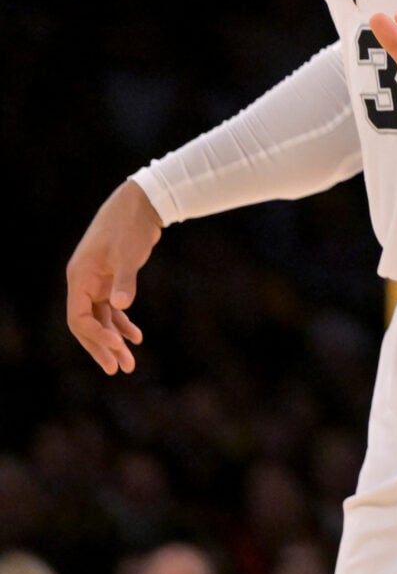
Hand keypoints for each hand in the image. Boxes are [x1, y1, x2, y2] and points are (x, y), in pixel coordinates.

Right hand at [65, 180, 162, 374]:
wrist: (142, 204)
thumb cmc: (131, 227)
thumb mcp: (129, 254)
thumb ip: (125, 281)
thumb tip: (120, 306)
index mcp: (79, 278)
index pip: (78, 318)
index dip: (95, 336)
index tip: (118, 348)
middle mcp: (83, 283)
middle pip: (86, 324)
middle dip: (102, 347)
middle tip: (119, 369)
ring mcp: (96, 282)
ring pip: (100, 318)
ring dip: (114, 339)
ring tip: (130, 362)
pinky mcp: (111, 280)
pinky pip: (111, 309)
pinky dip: (122, 323)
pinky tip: (136, 337)